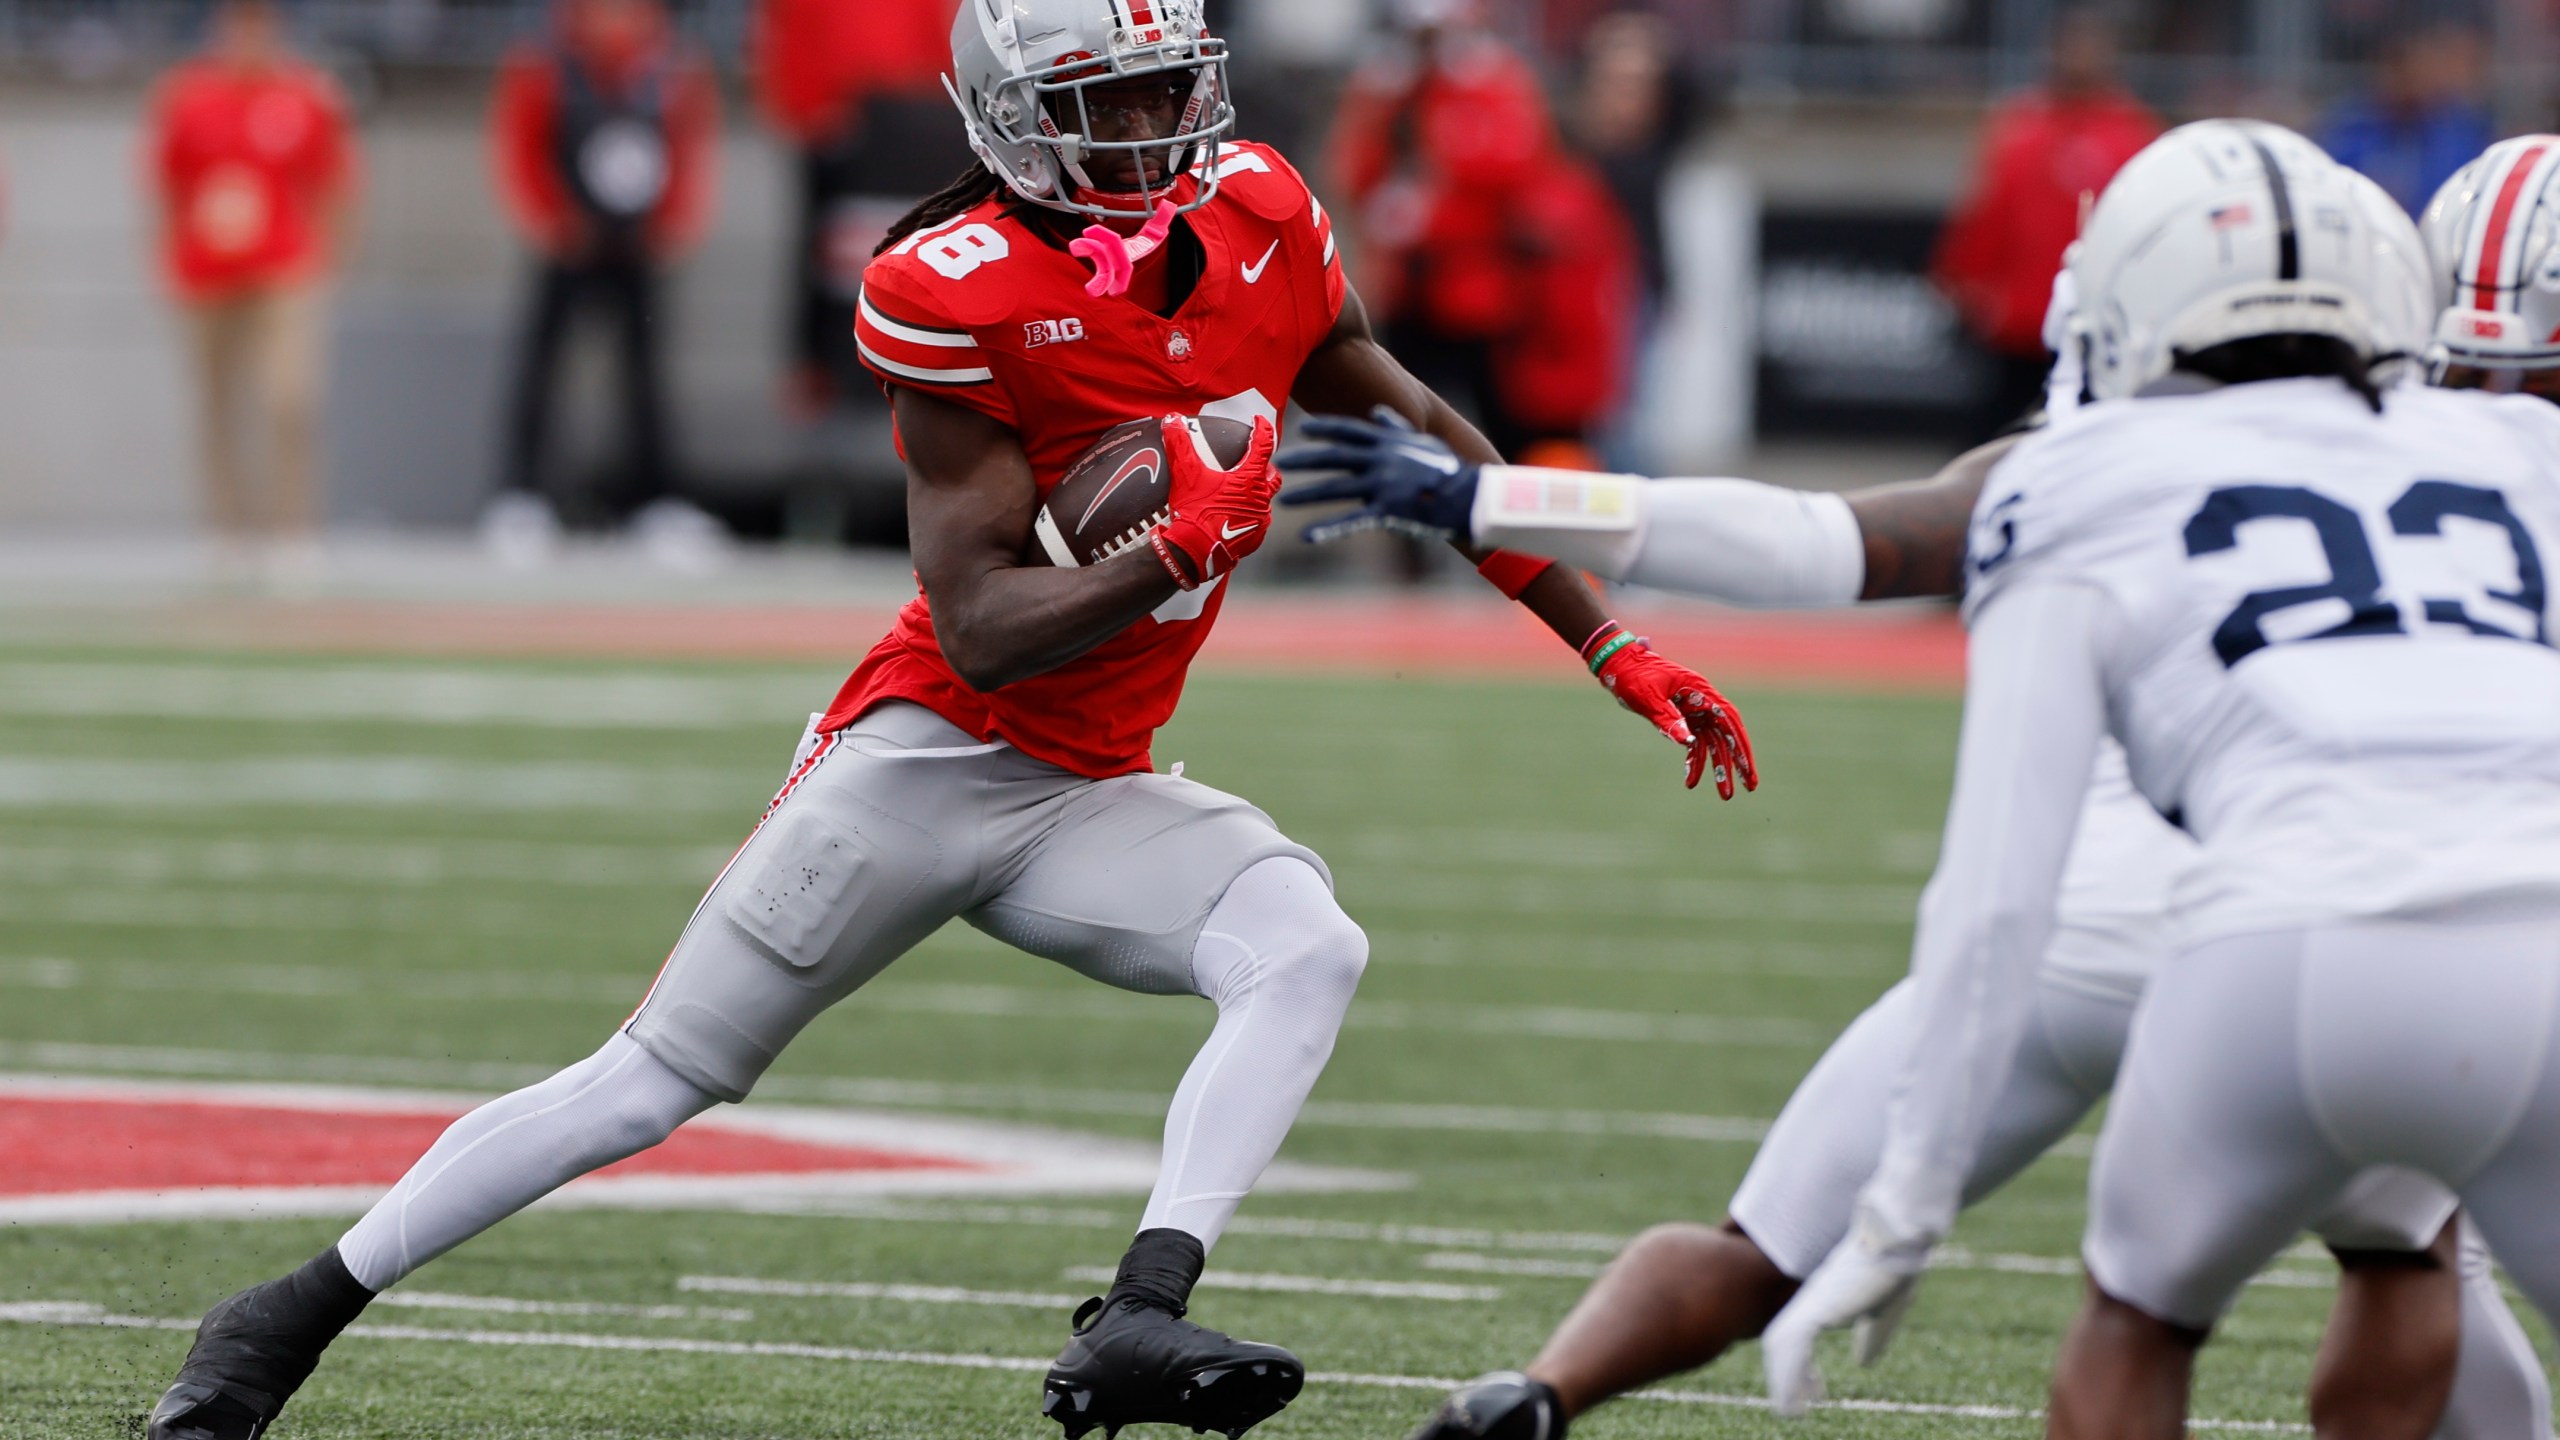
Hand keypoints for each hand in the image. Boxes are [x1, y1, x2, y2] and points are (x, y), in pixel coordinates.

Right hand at [1150, 414, 1279, 589]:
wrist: (1195, 552)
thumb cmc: (1195, 512)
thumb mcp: (1185, 474)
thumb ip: (1180, 444)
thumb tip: (1172, 420)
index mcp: (1250, 479)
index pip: (1263, 446)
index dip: (1262, 429)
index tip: (1259, 421)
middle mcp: (1261, 499)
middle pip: (1272, 477)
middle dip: (1266, 468)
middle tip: (1254, 464)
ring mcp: (1260, 521)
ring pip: (1265, 502)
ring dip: (1256, 495)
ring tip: (1240, 493)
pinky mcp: (1254, 539)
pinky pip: (1256, 523)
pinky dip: (1248, 516)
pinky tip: (1234, 516)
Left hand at [1275, 407, 1478, 544]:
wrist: (1469, 497)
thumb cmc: (1447, 469)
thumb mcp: (1421, 441)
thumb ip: (1395, 427)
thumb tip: (1377, 413)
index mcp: (1387, 443)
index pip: (1349, 430)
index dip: (1324, 429)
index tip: (1302, 430)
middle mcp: (1380, 460)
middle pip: (1335, 457)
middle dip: (1305, 459)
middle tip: (1281, 462)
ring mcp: (1382, 485)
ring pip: (1337, 488)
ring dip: (1308, 494)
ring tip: (1283, 500)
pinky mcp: (1386, 510)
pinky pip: (1351, 520)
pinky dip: (1327, 528)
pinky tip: (1306, 535)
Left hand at [1586, 625, 1758, 798]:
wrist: (1618, 664)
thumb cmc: (1633, 676)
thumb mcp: (1648, 698)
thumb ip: (1668, 720)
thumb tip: (1688, 743)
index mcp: (1698, 690)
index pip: (1728, 720)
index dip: (1740, 745)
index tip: (1747, 768)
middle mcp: (1701, 700)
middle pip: (1726, 734)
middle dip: (1738, 761)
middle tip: (1750, 787)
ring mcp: (1693, 710)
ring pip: (1712, 742)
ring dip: (1718, 768)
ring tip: (1725, 795)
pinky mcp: (1682, 717)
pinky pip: (1694, 742)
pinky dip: (1694, 761)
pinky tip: (1690, 780)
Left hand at [1759, 1221, 1930, 1417]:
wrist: (1897, 1238)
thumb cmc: (1894, 1268)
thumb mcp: (1884, 1311)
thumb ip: (1871, 1334)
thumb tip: (1863, 1362)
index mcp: (1823, 1300)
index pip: (1798, 1335)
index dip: (1799, 1366)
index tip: (1814, 1392)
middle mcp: (1810, 1301)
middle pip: (1780, 1341)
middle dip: (1784, 1377)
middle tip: (1796, 1408)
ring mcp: (1810, 1302)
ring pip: (1780, 1346)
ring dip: (1783, 1381)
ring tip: (1791, 1411)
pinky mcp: (1816, 1306)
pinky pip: (1791, 1346)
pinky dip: (1790, 1374)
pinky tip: (1797, 1395)